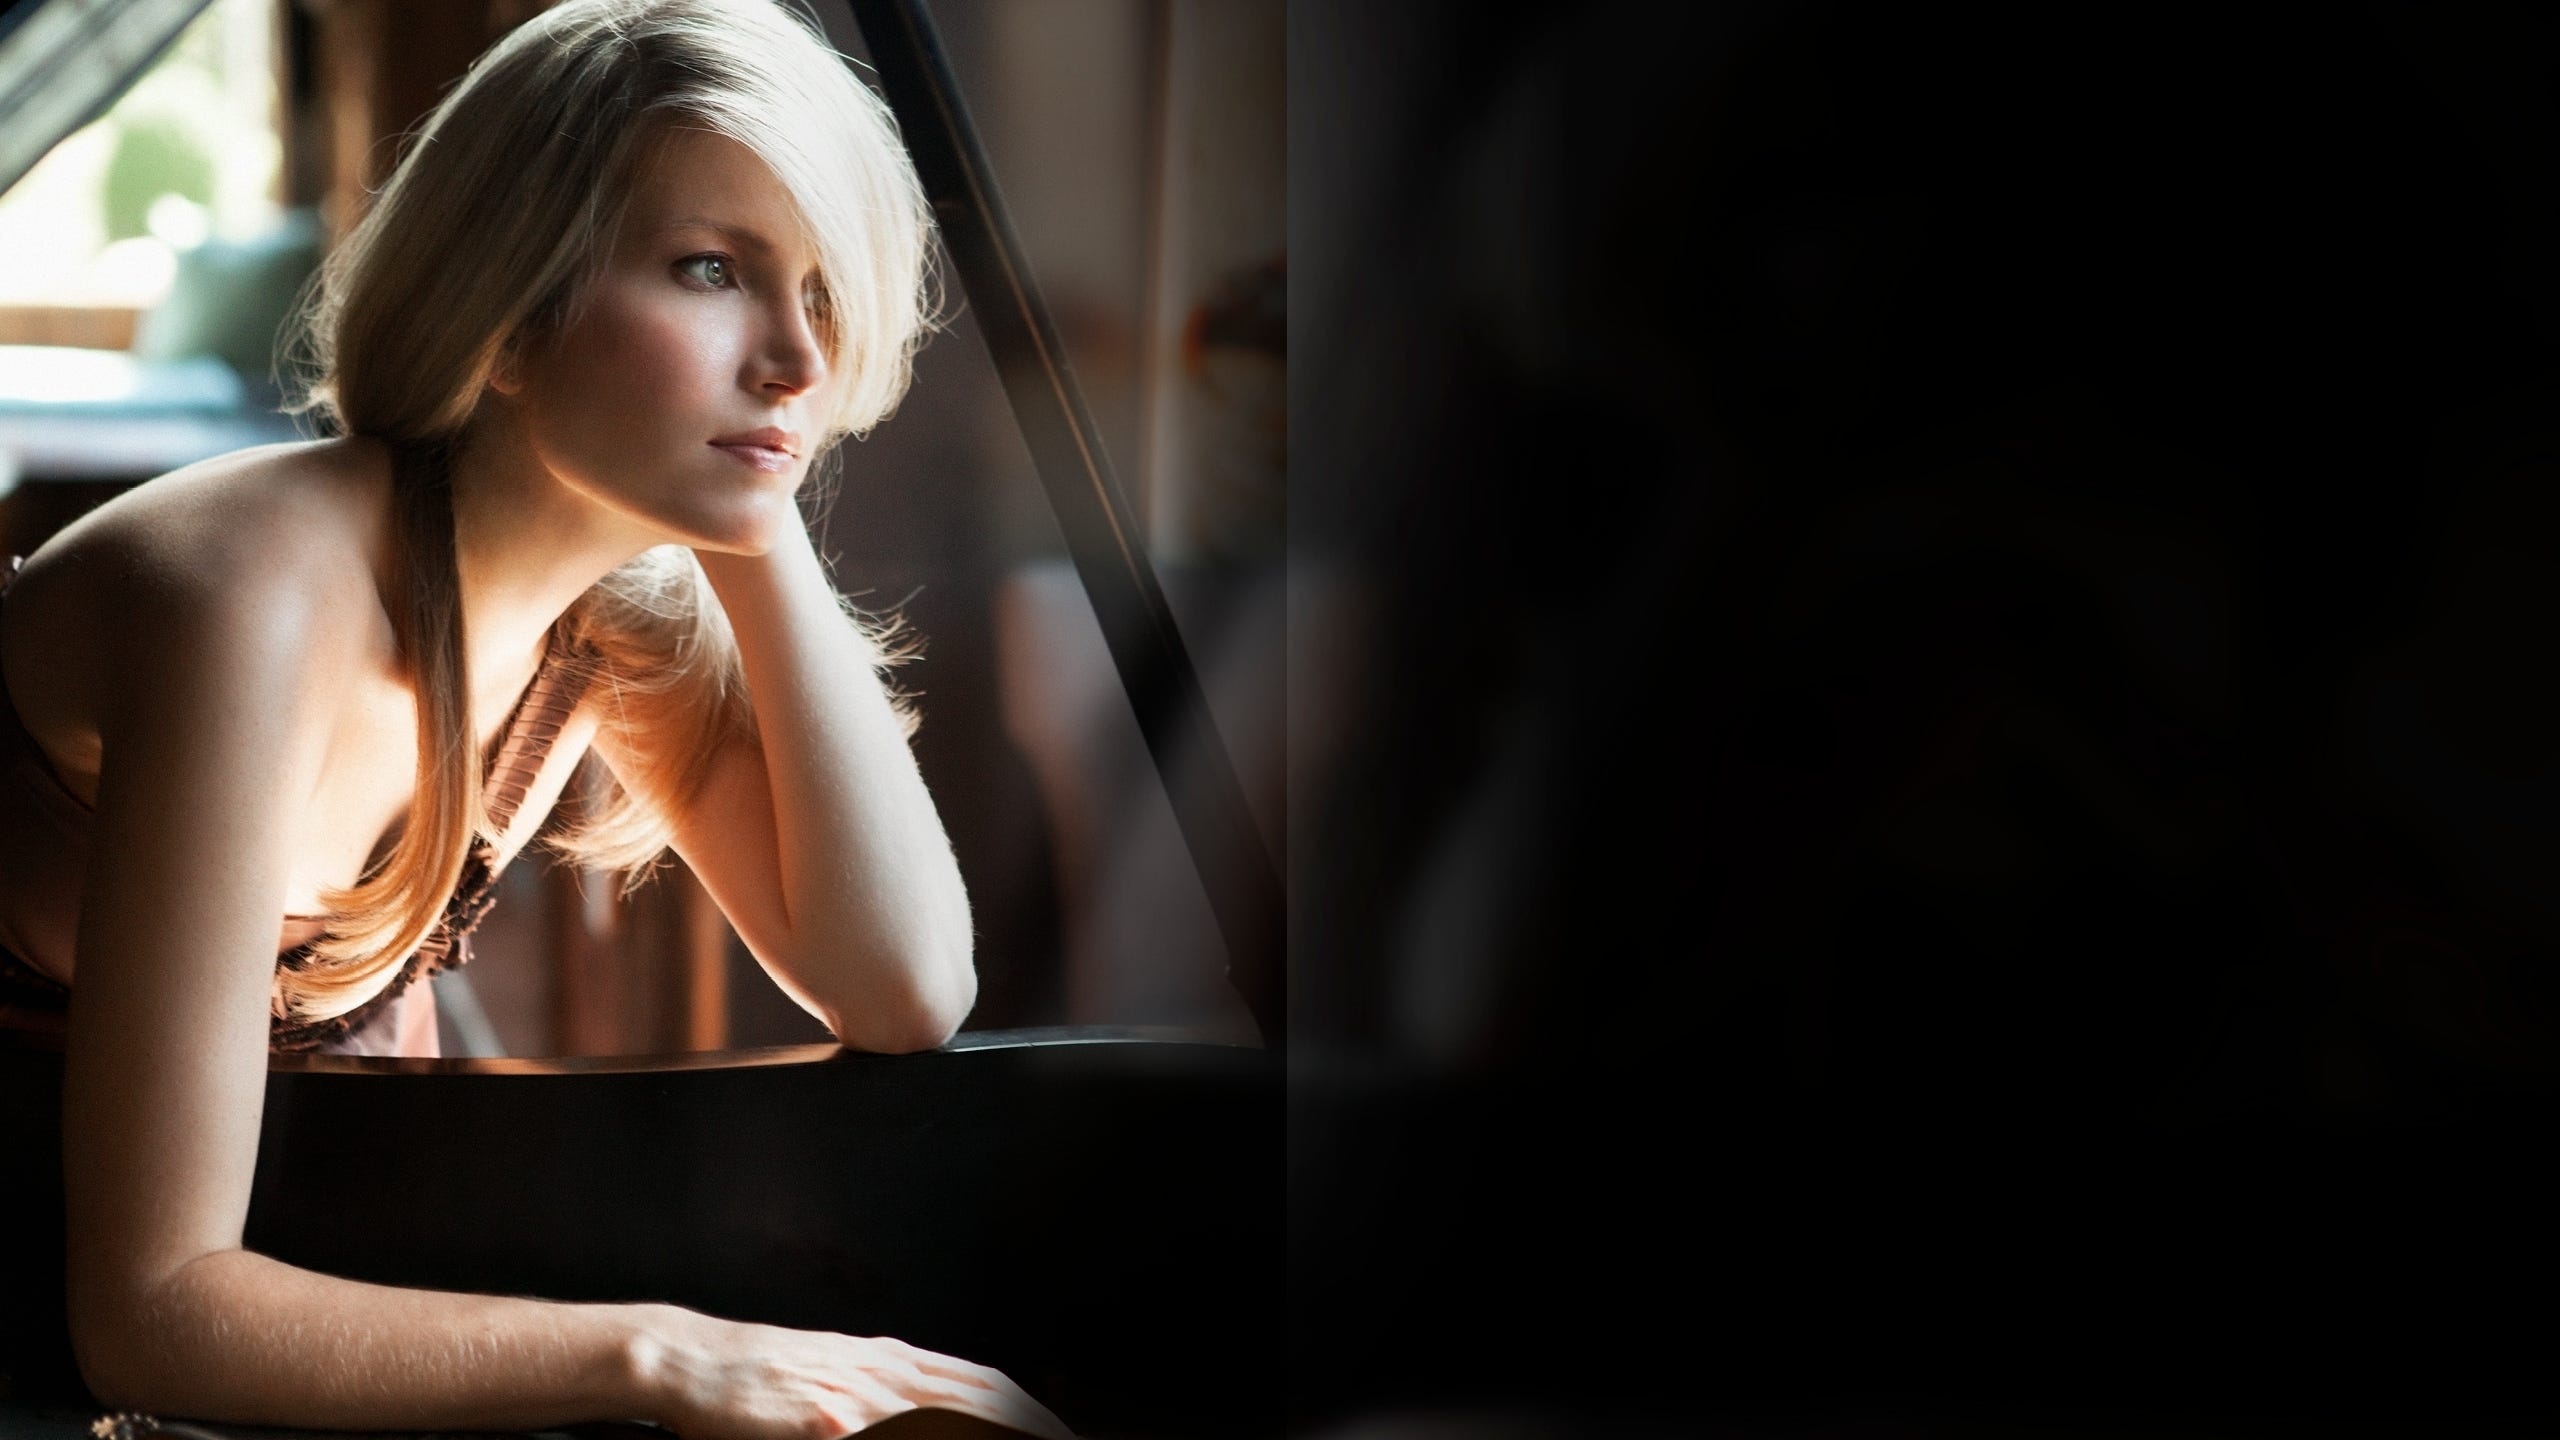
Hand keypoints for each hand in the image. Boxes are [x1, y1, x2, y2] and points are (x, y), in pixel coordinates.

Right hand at [634, 1306, 1075, 1438]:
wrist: (693, 1360)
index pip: (984, 1384)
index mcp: (891, 1360)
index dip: (1031, 1411)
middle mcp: (882, 1371)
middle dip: (1030, 1426)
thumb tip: (945, 1413)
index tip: (1064, 1433)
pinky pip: (883, 1436)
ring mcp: (854, 1395)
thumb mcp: (839, 1375)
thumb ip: (892, 1393)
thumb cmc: (762, 1377)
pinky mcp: (821, 1421)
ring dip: (988, 1433)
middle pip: (980, 1398)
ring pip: (944, 1415)